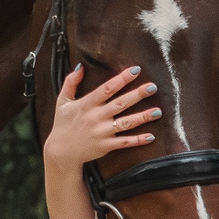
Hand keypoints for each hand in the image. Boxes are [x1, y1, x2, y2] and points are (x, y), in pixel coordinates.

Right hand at [41, 64, 160, 173]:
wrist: (61, 152)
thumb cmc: (63, 124)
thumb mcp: (62, 101)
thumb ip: (70, 82)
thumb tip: (80, 66)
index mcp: (87, 104)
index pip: (107, 88)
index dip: (122, 79)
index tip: (135, 70)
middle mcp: (96, 117)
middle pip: (120, 103)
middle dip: (137, 95)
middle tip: (152, 87)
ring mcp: (102, 132)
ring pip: (126, 123)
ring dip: (143, 117)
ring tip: (158, 112)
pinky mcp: (106, 145)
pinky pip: (124, 142)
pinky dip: (137, 140)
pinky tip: (151, 136)